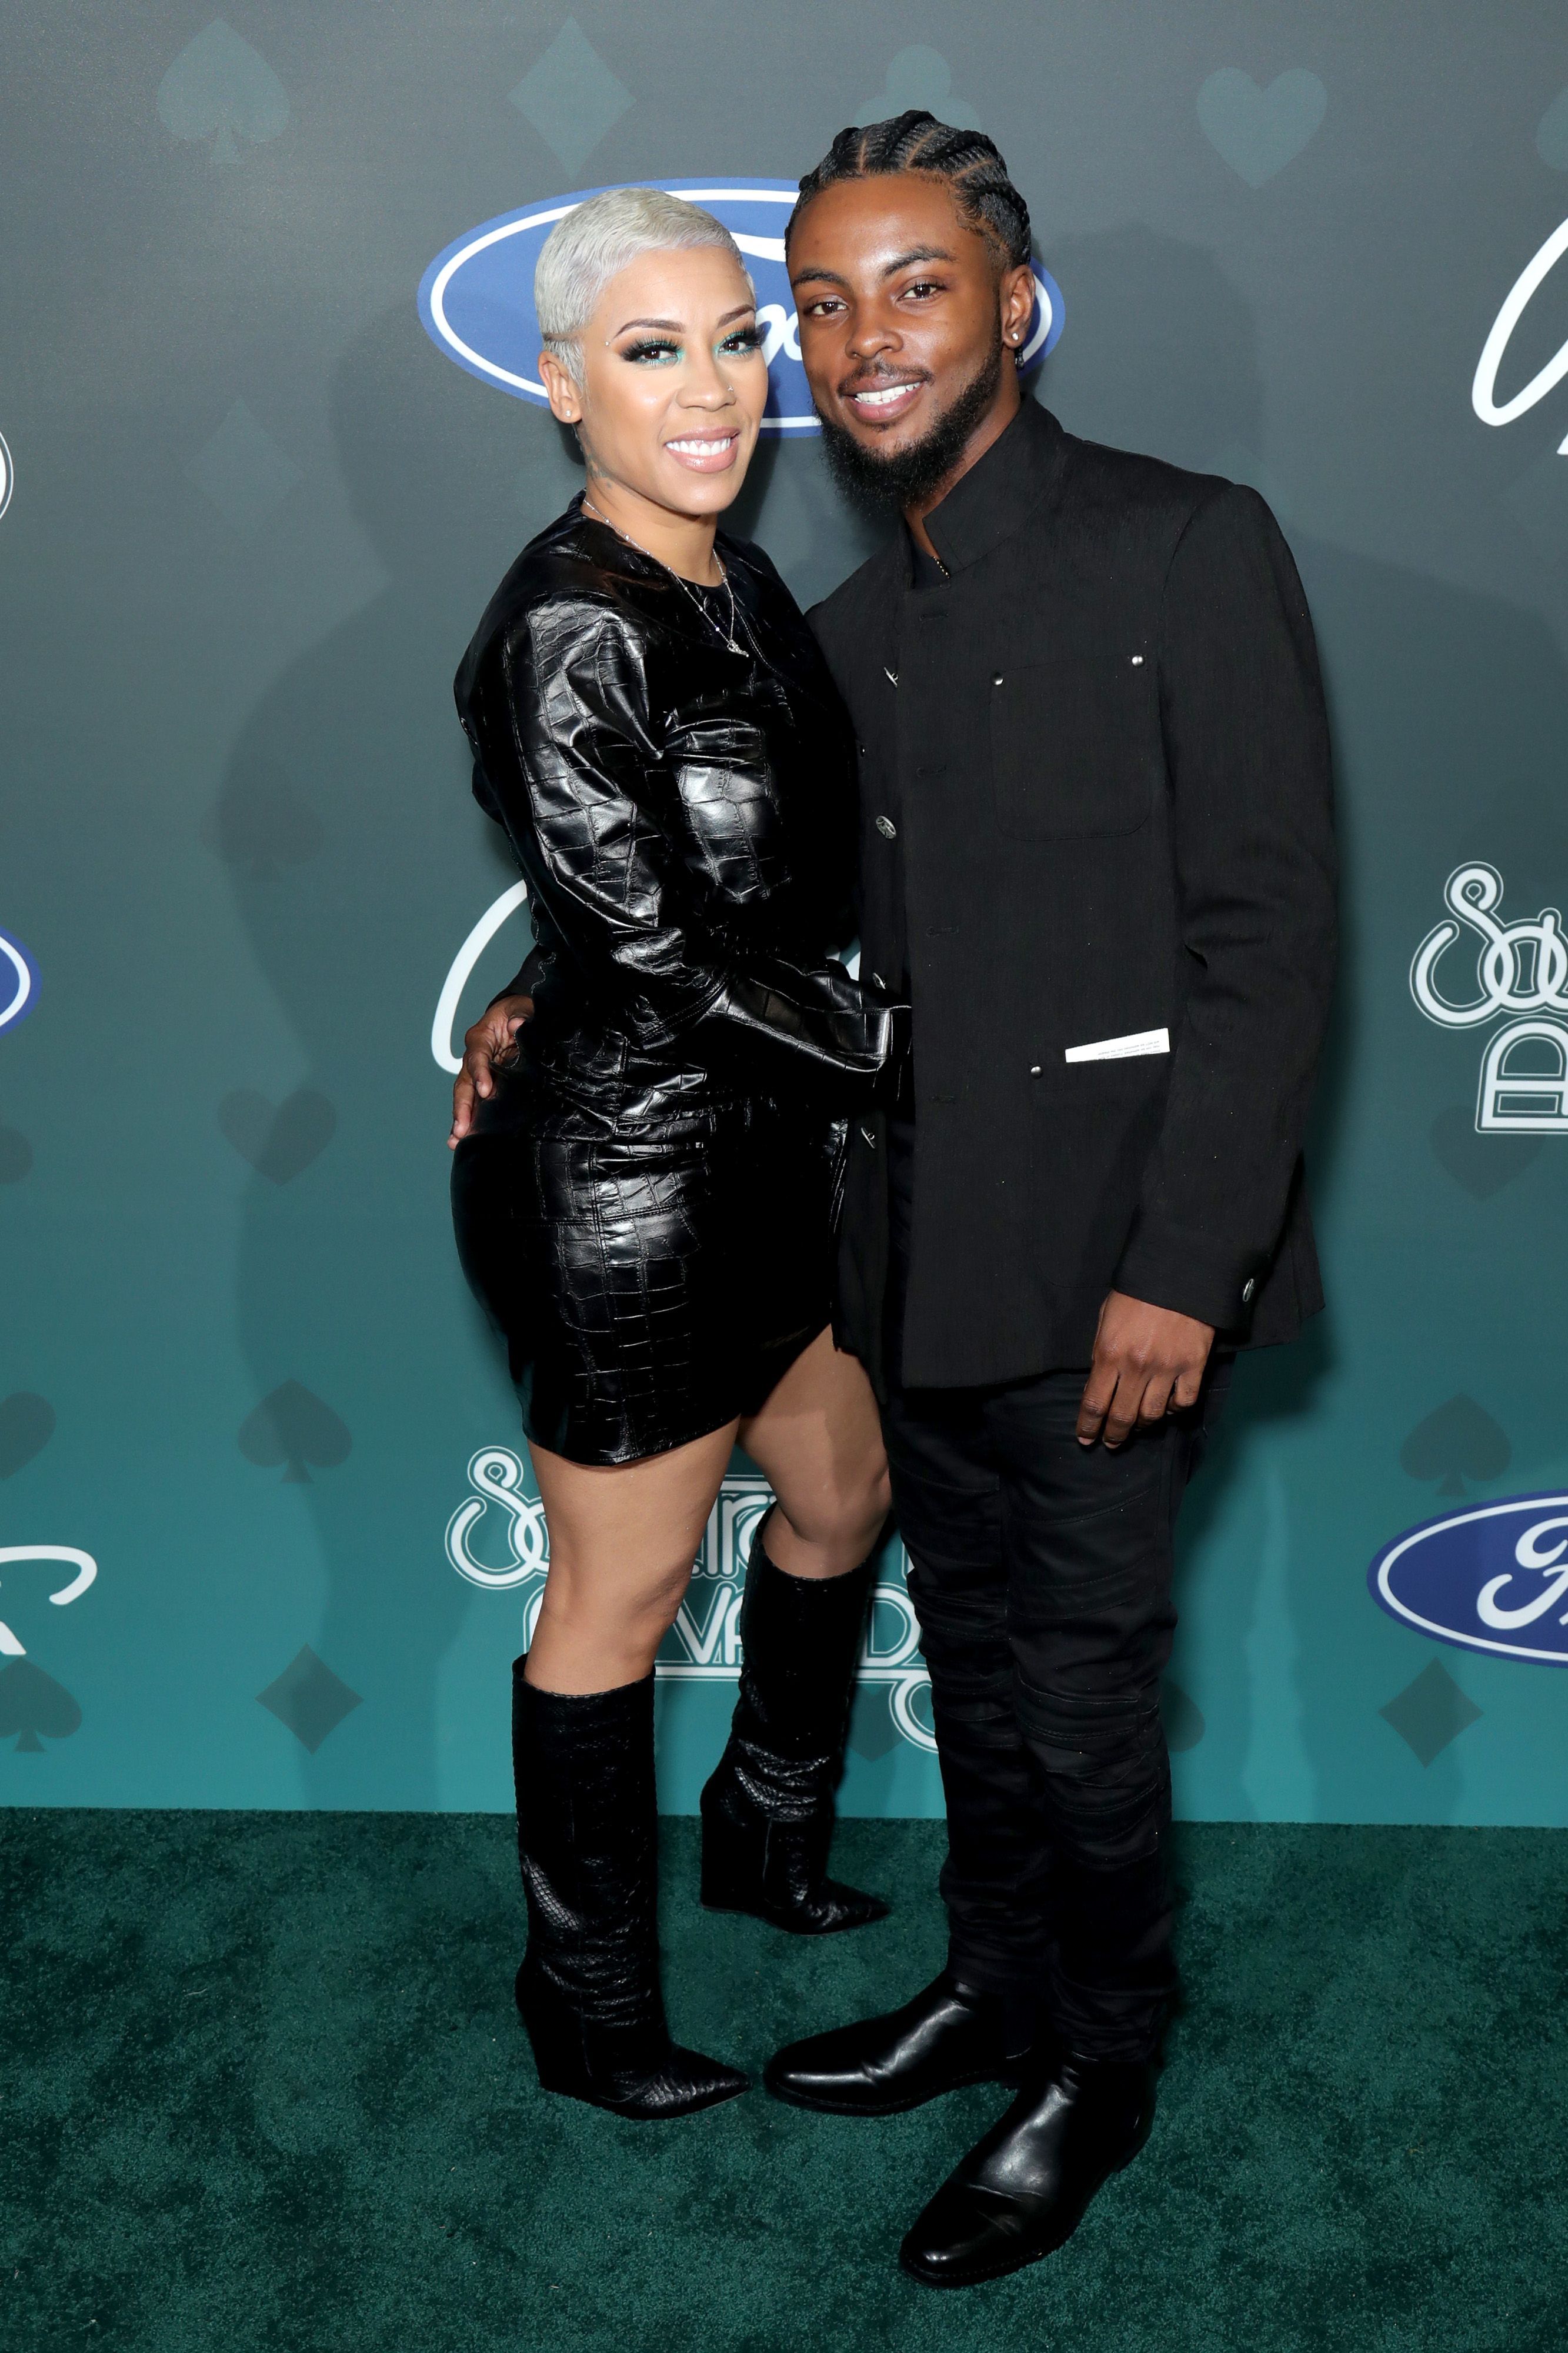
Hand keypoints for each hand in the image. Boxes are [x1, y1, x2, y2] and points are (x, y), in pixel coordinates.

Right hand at [448, 994, 532, 1146]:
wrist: (517, 1016)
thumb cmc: (518, 1012)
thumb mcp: (523, 1007)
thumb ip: (522, 1015)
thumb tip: (518, 1025)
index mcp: (481, 1037)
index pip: (478, 1056)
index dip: (480, 1073)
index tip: (485, 1090)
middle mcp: (474, 1056)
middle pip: (464, 1082)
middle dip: (462, 1106)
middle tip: (462, 1127)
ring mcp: (476, 1072)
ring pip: (465, 1096)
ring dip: (461, 1118)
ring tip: (457, 1139)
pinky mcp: (483, 1084)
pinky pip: (473, 1102)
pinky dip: (469, 1119)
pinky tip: (462, 1138)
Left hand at [1076, 1291, 1214, 1448]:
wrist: (1178, 1272)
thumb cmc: (1137, 1292)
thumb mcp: (1105, 1318)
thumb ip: (1100, 1353)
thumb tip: (1098, 1384)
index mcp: (1109, 1354)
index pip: (1094, 1404)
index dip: (1088, 1427)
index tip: (1085, 1439)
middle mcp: (1137, 1367)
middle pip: (1122, 1417)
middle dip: (1114, 1435)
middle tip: (1111, 1442)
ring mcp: (1168, 1369)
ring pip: (1152, 1415)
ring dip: (1142, 1426)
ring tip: (1137, 1427)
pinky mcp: (1193, 1366)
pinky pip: (1183, 1403)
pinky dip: (1174, 1411)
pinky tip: (1167, 1409)